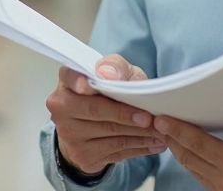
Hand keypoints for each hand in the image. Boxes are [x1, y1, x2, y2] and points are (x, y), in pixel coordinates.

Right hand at [46, 54, 166, 175]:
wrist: (96, 124)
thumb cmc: (111, 90)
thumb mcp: (119, 72)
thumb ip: (116, 67)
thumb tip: (108, 74)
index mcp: (68, 80)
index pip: (69, 77)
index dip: (78, 82)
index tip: (88, 87)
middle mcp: (61, 107)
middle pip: (94, 110)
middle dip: (124, 114)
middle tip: (149, 118)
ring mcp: (69, 134)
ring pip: (109, 133)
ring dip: (139, 133)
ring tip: (161, 131)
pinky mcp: (82, 155)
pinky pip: (115, 151)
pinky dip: (139, 147)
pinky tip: (155, 143)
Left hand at [154, 105, 222, 190]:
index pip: (199, 143)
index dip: (178, 130)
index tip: (161, 118)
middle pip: (187, 154)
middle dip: (169, 136)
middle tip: (154, 118)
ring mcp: (220, 187)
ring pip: (188, 165)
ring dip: (174, 146)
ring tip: (163, 128)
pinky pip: (195, 172)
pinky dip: (185, 157)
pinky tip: (180, 144)